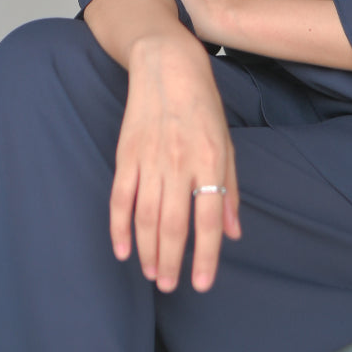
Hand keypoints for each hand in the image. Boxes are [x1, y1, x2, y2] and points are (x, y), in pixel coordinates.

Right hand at [111, 31, 241, 292]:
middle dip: (170, 261)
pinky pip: (120, 198)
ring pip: (145, 216)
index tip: (201, 284)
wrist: (167, 65)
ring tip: (151, 274)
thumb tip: (233, 233)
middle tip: (170, 286)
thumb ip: (229, 189)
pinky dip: (119, 226)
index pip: (208, 219)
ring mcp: (150, 159)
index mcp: (209, 160)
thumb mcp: (226, 143)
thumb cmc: (203, 105)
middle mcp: (179, 163)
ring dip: (146, 250)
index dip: (205, 256)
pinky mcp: (127, 154)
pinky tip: (122, 249)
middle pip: (172, 224)